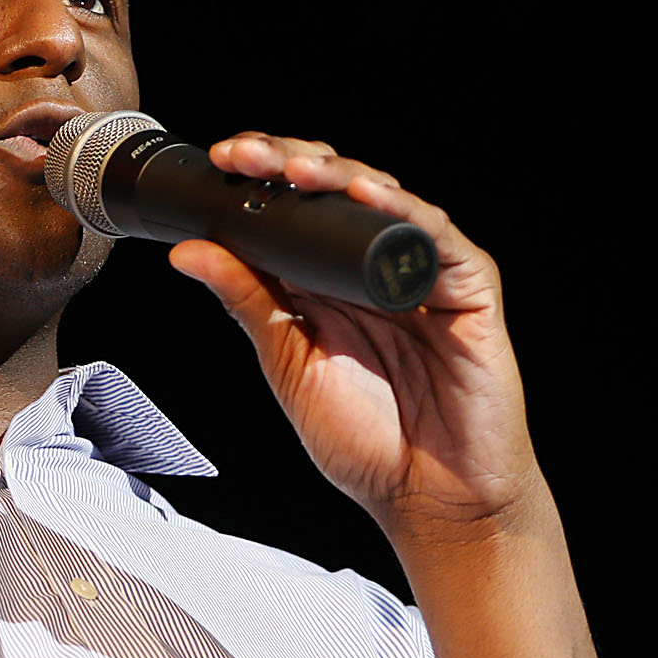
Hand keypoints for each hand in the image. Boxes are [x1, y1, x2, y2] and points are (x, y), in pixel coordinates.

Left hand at [169, 135, 544, 536]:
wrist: (432, 500)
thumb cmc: (369, 440)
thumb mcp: (289, 362)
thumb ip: (248, 302)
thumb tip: (189, 251)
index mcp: (327, 280)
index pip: (293, 209)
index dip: (259, 179)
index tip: (218, 163)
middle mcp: (373, 266)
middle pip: (334, 190)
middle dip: (286, 163)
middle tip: (241, 157)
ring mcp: (422, 272)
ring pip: (383, 198)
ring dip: (336, 175)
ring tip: (293, 168)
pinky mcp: (469, 286)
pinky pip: (436, 236)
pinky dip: (402, 210)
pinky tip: (368, 194)